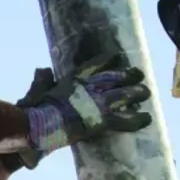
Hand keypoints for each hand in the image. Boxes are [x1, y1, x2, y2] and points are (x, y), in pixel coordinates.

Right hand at [14, 57, 152, 167]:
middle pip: (113, 77)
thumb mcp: (35, 91)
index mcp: (72, 80)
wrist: (36, 124)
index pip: (93, 66)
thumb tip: (42, 69)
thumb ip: (42, 79)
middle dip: (127, 74)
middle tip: (138, 72)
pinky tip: (148, 117)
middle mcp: (87, 87)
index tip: (116, 55)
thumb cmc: (32, 111)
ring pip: (123, 94)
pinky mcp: (100, 120)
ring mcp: (96, 102)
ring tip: (147, 91)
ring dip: (136, 92)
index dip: (106, 60)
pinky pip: (124, 119)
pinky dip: (137, 119)